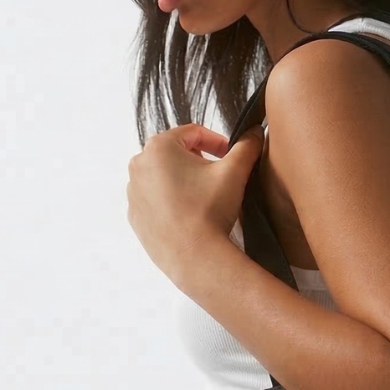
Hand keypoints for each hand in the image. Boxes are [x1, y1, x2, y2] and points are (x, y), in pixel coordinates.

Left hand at [126, 122, 265, 286]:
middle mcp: (139, 165)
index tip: (230, 155)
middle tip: (218, 177)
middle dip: (198, 161)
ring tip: (204, 198)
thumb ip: (246, 146)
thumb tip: (255, 133)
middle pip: (175, 153)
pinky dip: (171, 202)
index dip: (217, 142)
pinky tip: (190, 214)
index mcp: (159, 147)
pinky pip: (155, 200)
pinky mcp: (135, 216)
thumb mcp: (235, 171)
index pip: (192, 133)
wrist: (194, 257)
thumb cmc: (209, 211)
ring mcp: (134, 193)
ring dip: (184, 181)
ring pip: (163, 177)